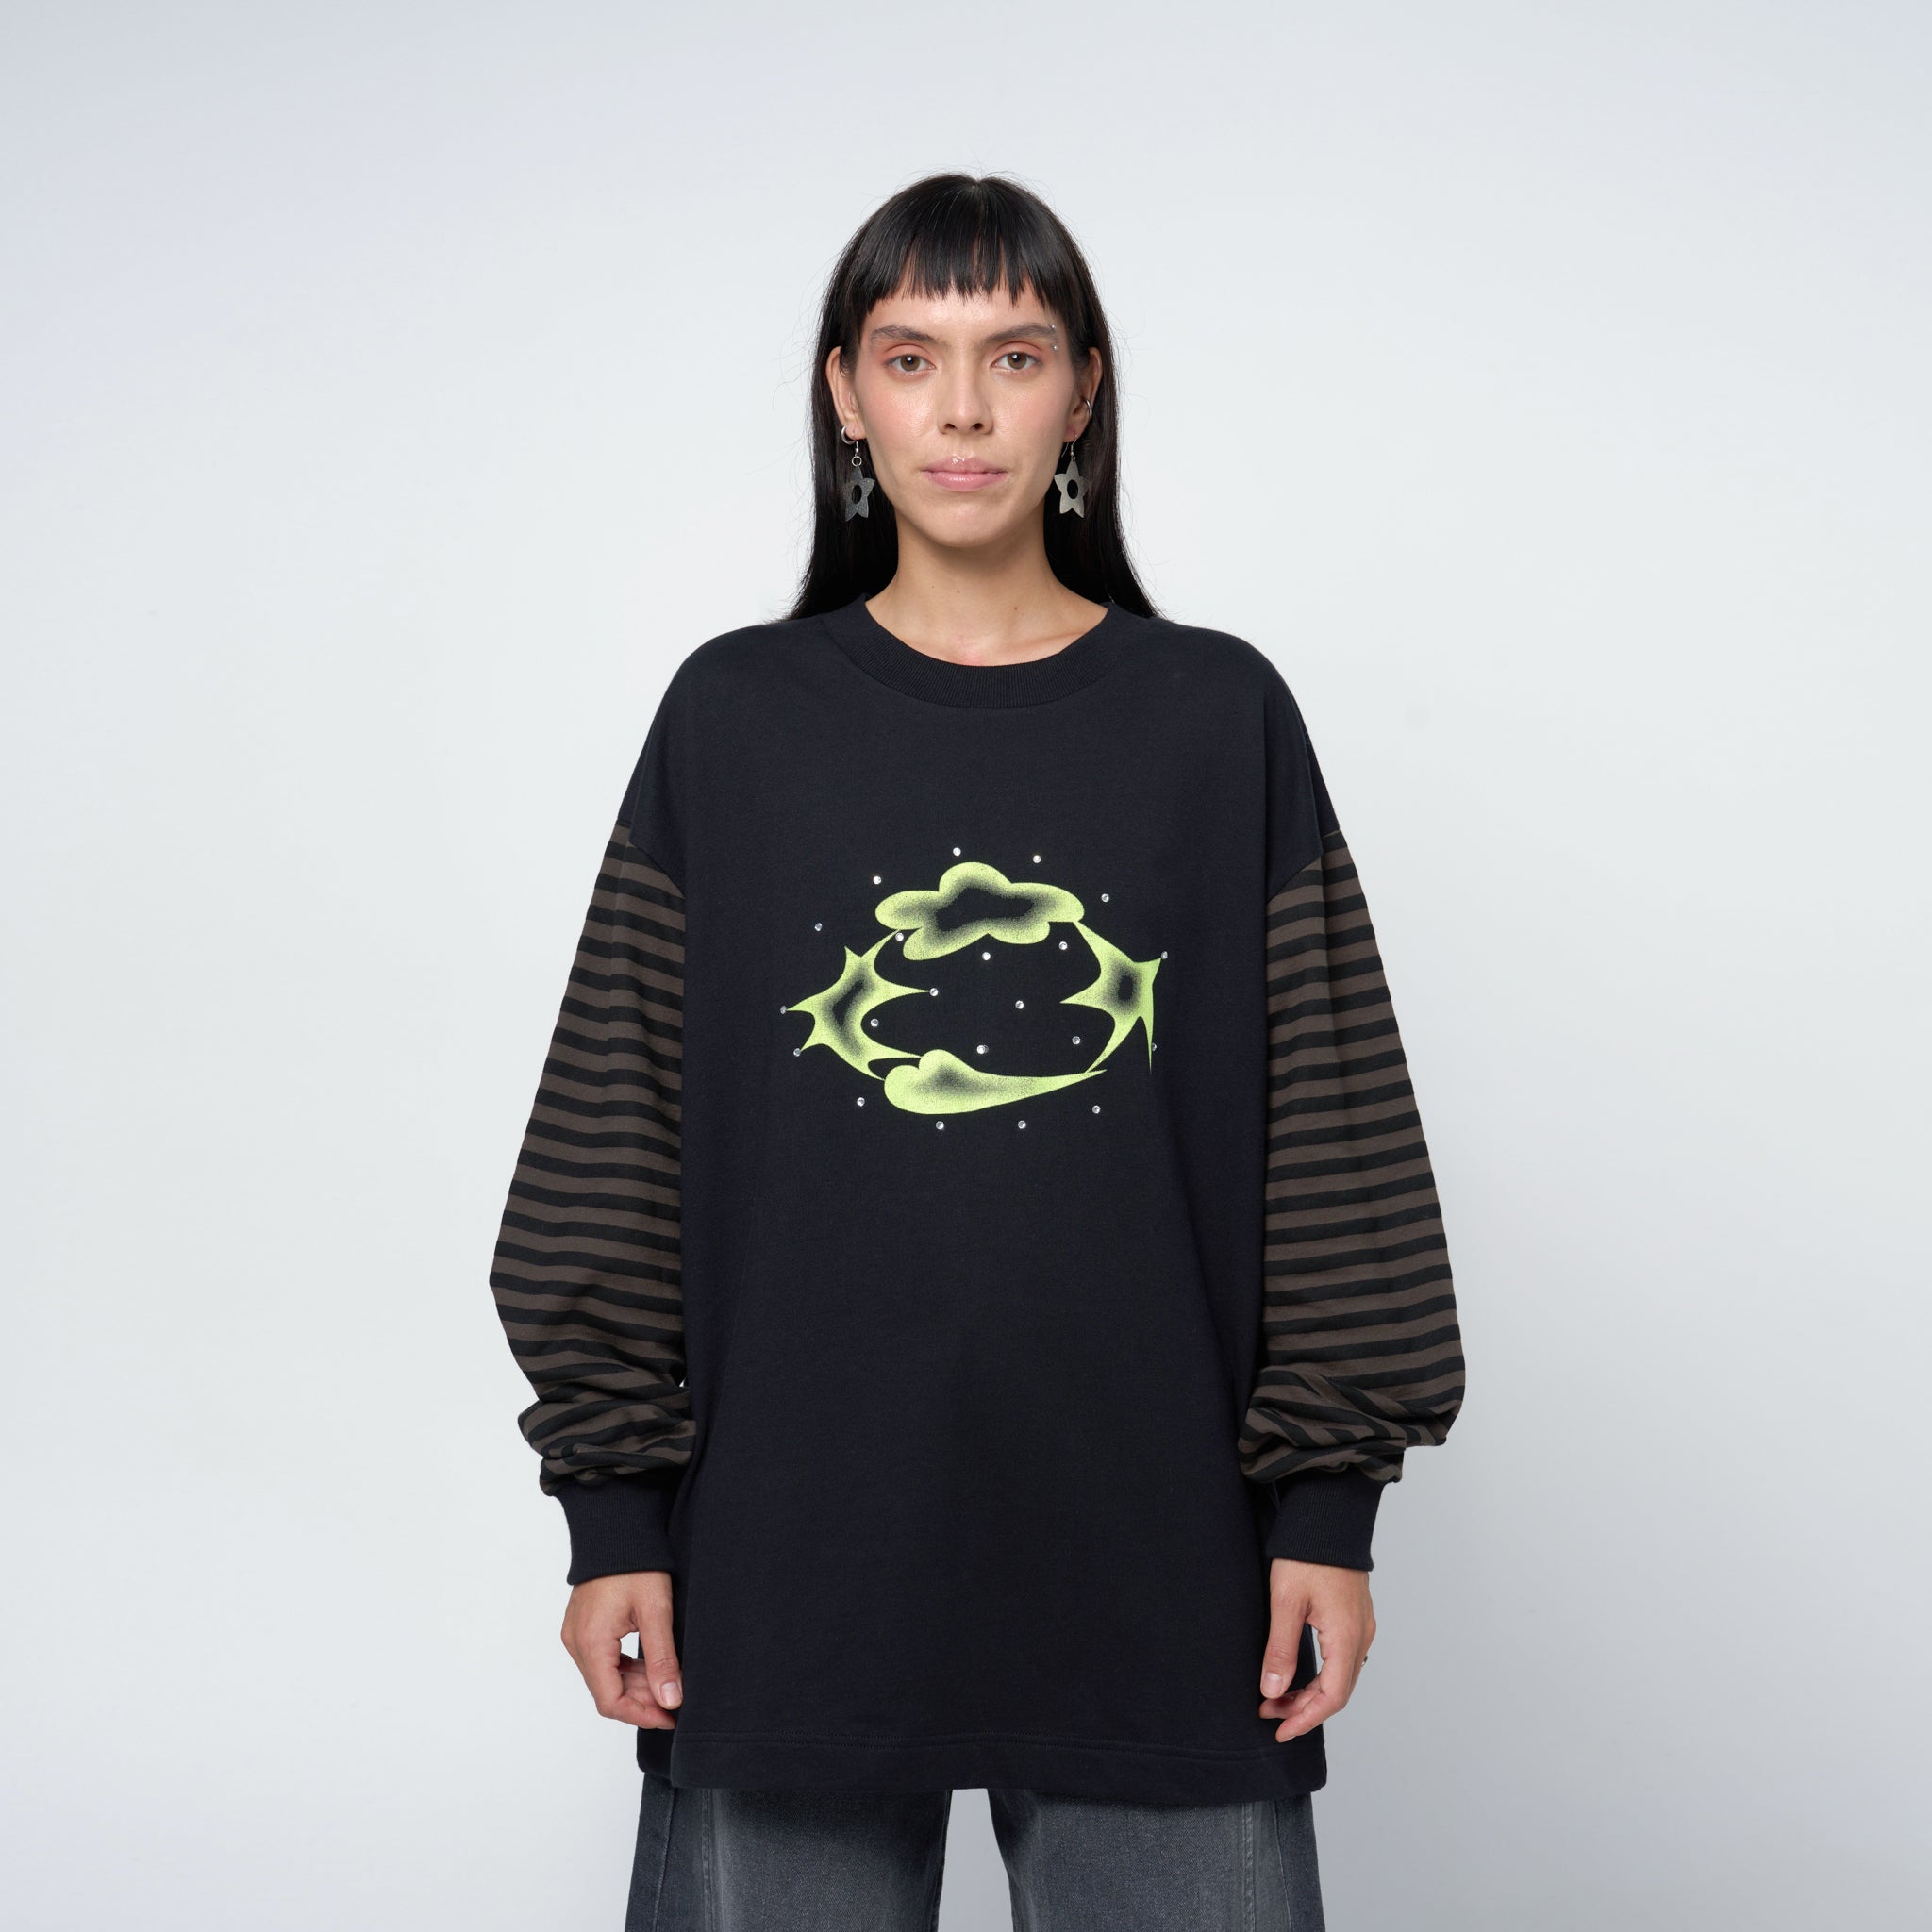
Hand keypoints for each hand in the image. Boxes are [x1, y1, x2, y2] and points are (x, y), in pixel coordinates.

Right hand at [561, 1569, 682, 1728]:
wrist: (618, 1527)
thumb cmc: (636, 1563)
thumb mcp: (656, 1612)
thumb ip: (662, 1660)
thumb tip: (670, 1700)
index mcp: (591, 1642)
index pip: (610, 1701)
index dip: (641, 1715)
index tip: (669, 1717)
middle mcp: (576, 1642)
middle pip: (606, 1691)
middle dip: (641, 1702)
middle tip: (674, 1700)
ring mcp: (576, 1635)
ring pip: (604, 1678)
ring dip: (634, 1686)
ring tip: (667, 1684)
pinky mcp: (582, 1627)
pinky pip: (601, 1661)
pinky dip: (624, 1670)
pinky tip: (649, 1668)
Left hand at [1259, 1557, 1375, 1741]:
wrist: (1327, 1515)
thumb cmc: (1306, 1553)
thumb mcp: (1285, 1601)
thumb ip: (1281, 1649)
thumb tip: (1273, 1691)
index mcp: (1346, 1635)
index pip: (1332, 1697)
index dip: (1305, 1719)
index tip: (1281, 1731)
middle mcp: (1361, 1635)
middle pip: (1337, 1691)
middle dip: (1303, 1708)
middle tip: (1269, 1712)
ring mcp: (1361, 1625)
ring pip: (1341, 1676)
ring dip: (1311, 1692)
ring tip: (1277, 1696)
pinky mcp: (1355, 1615)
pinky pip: (1343, 1659)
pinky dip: (1321, 1675)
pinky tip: (1300, 1674)